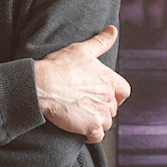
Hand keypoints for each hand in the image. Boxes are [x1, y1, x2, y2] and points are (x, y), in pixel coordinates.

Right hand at [33, 26, 131, 143]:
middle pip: (113, 109)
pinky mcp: (91, 127)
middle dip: (101, 108)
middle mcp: (109, 96)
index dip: (115, 95)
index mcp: (109, 79)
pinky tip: (78, 127)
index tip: (102, 95)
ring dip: (95, 121)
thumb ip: (101, 41)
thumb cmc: (58, 66)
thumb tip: (113, 29)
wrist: (41, 85)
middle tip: (83, 104)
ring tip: (79, 114)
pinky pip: (97, 136)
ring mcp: (101, 113)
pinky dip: (90, 135)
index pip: (124, 91)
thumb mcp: (81, 49)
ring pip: (106, 123)